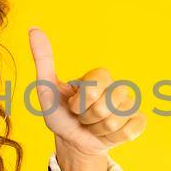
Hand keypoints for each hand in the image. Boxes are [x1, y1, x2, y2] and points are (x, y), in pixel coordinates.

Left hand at [28, 27, 146, 160]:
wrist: (71, 141)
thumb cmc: (60, 113)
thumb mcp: (46, 87)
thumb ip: (43, 58)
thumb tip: (33, 29)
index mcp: (99, 76)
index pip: (92, 90)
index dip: (79, 103)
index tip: (72, 104)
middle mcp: (117, 87)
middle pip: (104, 108)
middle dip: (87, 118)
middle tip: (82, 117)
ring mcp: (129, 105)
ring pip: (115, 122)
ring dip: (97, 130)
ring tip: (92, 125)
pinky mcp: (137, 122)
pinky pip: (131, 131)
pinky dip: (113, 138)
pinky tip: (107, 134)